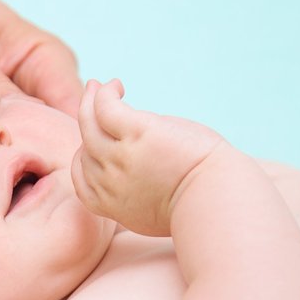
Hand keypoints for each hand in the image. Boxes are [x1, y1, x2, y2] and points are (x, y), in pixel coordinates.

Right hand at [72, 79, 225, 235]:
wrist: (218, 200)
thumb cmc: (200, 205)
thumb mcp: (153, 213)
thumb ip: (136, 196)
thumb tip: (136, 174)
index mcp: (112, 205)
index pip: (81, 177)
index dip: (85, 155)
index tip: (94, 140)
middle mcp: (109, 183)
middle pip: (85, 147)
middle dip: (85, 122)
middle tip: (91, 98)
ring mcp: (120, 158)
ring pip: (89, 123)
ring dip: (90, 100)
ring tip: (99, 86)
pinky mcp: (138, 133)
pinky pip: (106, 107)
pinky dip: (106, 93)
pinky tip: (117, 86)